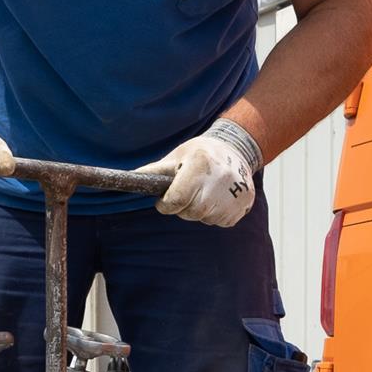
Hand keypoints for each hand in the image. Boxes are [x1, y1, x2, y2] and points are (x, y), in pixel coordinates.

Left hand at [137, 119, 261, 226]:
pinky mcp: (245, 204)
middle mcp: (220, 179)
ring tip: (205, 192)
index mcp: (200, 164)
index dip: (166, 205)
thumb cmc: (199, 153)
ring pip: (206, 219)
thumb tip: (126, 179)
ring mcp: (236, 192)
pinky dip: (216, 214)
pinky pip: (221, 222)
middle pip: (191, 213)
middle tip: (188, 193)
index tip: (164, 201)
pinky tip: (218, 198)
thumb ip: (154, 172)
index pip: (177, 200)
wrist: (236, 149)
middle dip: (184, 208)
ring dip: (200, 211)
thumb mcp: (176, 156)